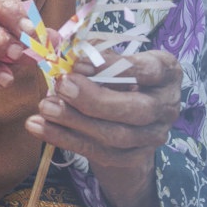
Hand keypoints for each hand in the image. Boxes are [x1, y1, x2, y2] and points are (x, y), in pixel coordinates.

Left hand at [25, 50, 181, 170]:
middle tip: (61, 85)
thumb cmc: (118, 75)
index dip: (114, 67)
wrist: (128, 115)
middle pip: (136, 110)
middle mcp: (166, 106)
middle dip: (94, 100)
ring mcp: (153, 136)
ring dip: (75, 122)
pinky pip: (100, 153)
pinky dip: (66, 140)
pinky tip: (39, 126)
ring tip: (45, 107)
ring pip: (116, 136)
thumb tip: (64, 50)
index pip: (149, 71)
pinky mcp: (134, 157)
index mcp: (167, 73)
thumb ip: (93, 52)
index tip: (79, 63)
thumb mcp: (112, 57)